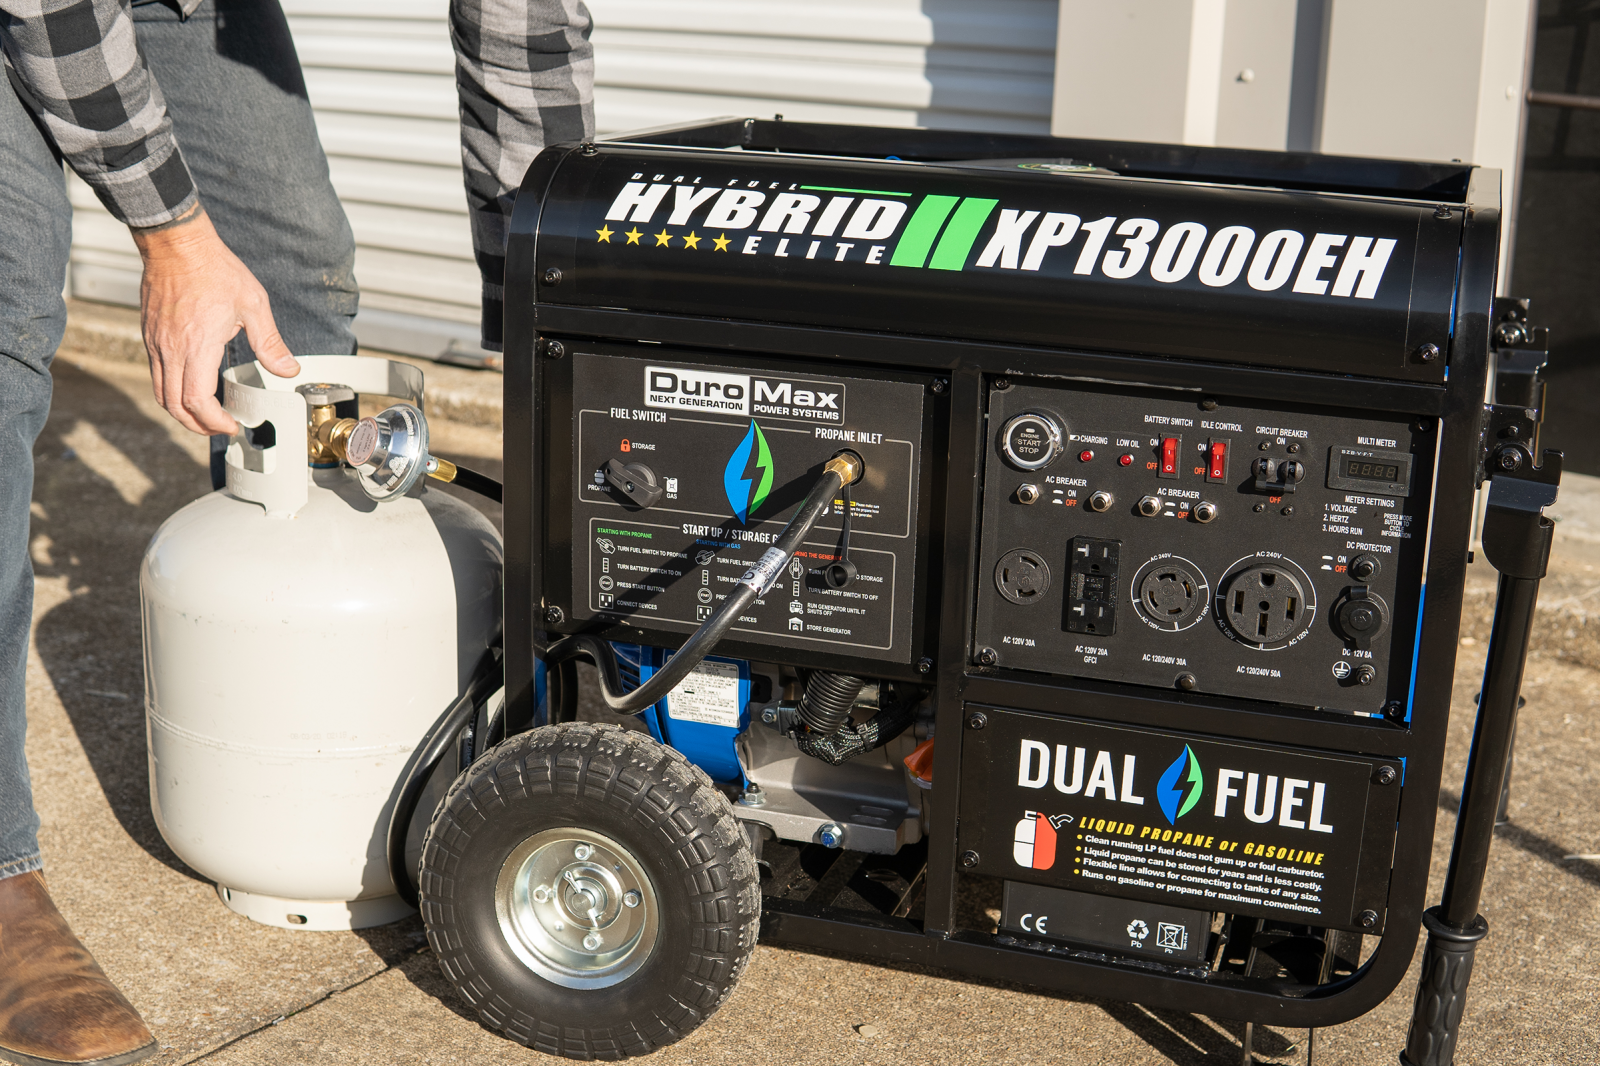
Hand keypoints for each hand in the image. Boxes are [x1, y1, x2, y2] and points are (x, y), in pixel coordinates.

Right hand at [132, 204, 299, 434]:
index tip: (230, 425)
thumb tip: (288, 370)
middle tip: (220, 428)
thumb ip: (270, 343)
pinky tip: (193, 386)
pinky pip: (156, 373)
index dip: (213, 421)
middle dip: (197, 425)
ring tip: (207, 415)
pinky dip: (172, 390)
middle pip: (174, 405)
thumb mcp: (253, 305)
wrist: (177, 243)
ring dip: (181, 411)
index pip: (196, 400)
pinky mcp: (149, 335)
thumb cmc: (214, 270)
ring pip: (160, 392)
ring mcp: (155, 343)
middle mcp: (170, 349)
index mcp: (196, 346)